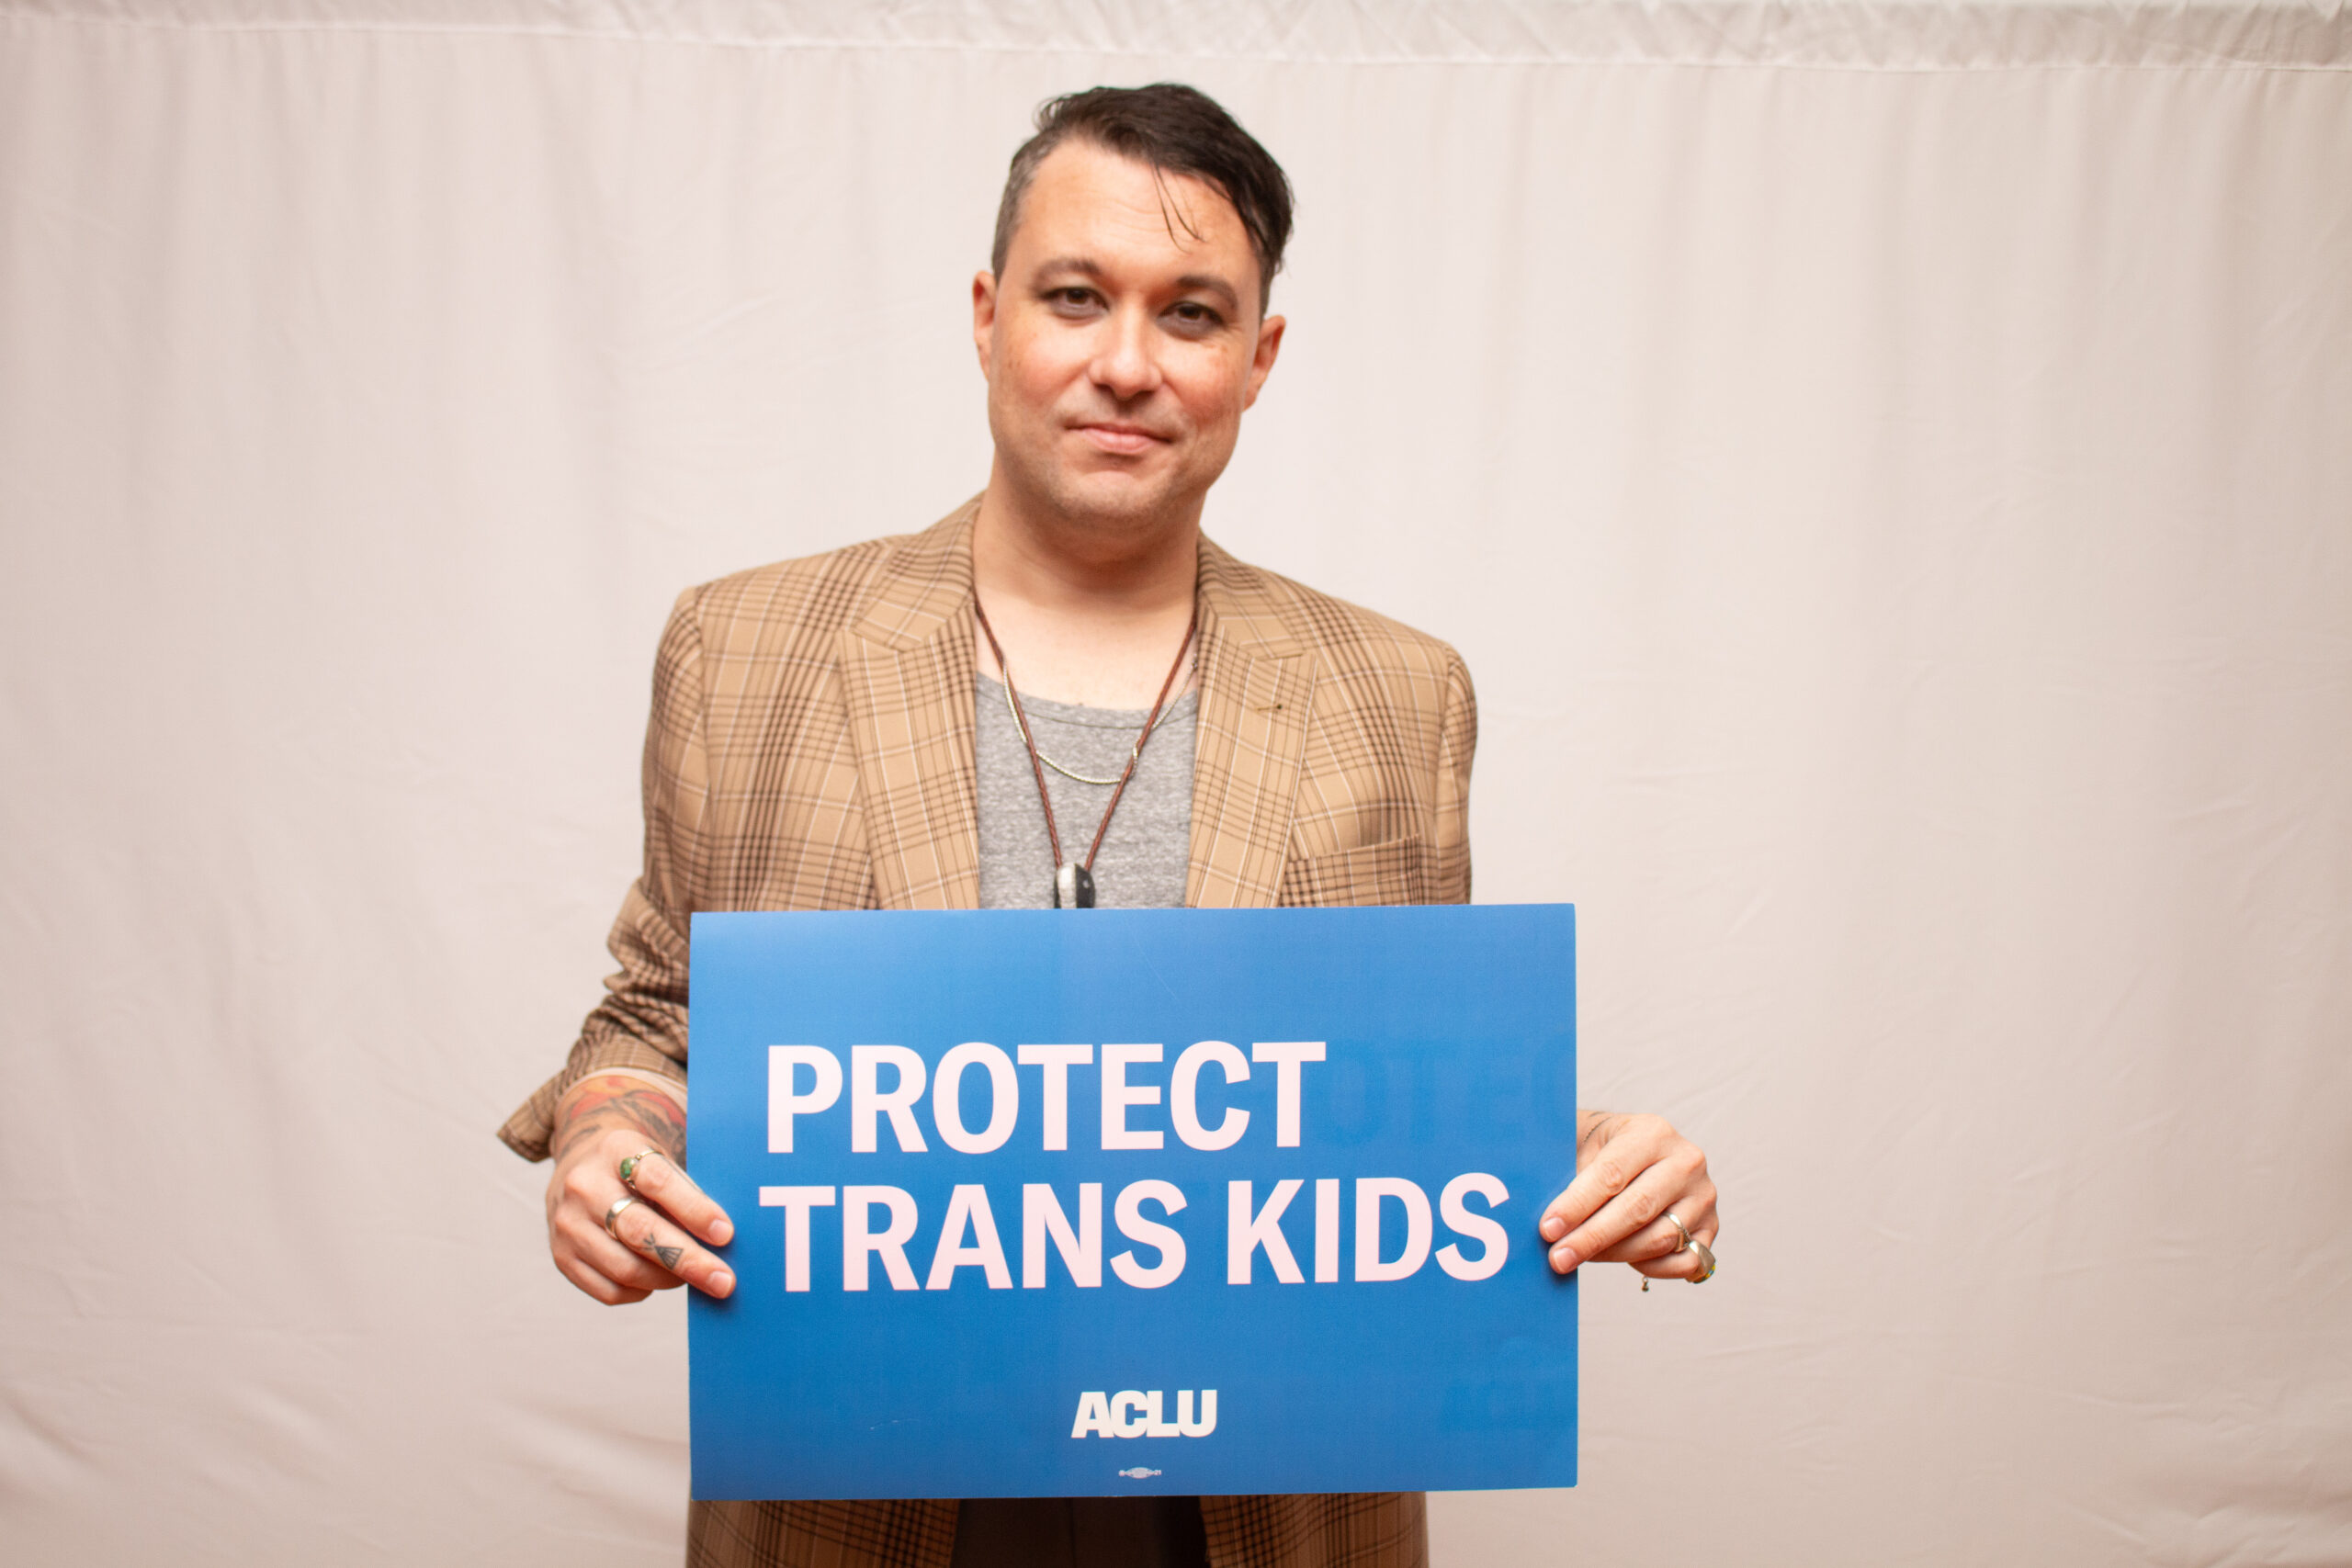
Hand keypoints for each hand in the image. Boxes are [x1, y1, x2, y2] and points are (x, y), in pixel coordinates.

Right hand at [545, 1073, 736, 1304]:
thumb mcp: (660, 1157)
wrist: (579, 1166)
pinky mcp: (561, 1257)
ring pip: (626, 1268)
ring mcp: (567, 1225)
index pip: (656, 1180)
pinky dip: (642, 1291)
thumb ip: (688, 1189)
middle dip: (688, 1260)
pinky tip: (659, 1278)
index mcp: (615, 1149)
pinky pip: (610, 1291)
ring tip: (696, 1275)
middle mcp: (584, 1186)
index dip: (693, 1209)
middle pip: (640, 1231)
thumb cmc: (639, 1167)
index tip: (727, 1233)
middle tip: (725, 1280)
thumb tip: (727, 1238)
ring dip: (670, 1279)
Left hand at [1539, 1110, 1717, 1281]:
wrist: (1634, 1153)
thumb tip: (1549, 1223)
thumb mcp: (1582, 1147)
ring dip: (1614, 1255)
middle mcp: (1686, 1161)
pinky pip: (1684, 1262)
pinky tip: (1624, 1259)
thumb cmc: (1600, 1152)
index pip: (1612, 1174)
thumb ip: (1567, 1179)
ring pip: (1659, 1239)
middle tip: (1558, 1257)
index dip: (1577, 1205)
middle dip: (1592, 1238)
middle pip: (1637, 1209)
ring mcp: (1703, 1196)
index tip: (1548, 1229)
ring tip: (1580, 1256)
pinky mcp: (1711, 1226)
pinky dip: (1652, 1268)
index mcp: (1652, 1132)